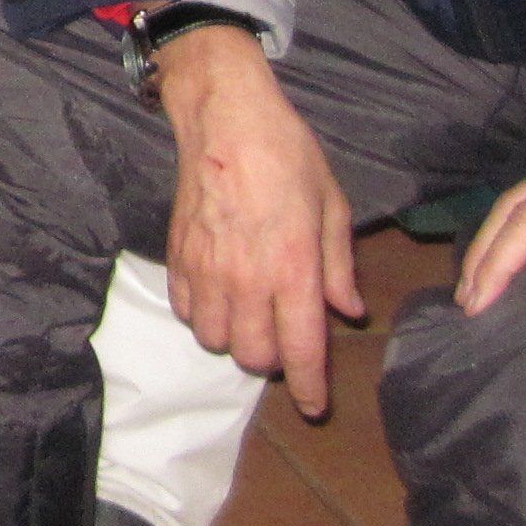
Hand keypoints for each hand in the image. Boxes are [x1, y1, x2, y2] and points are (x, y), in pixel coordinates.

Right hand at [155, 24, 365, 415]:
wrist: (224, 117)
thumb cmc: (288, 155)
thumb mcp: (333, 206)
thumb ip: (339, 266)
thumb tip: (348, 312)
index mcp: (293, 268)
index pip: (302, 350)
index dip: (309, 388)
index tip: (314, 408)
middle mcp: (247, 279)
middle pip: (253, 357)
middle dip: (273, 361)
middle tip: (285, 338)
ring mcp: (207, 270)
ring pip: (216, 340)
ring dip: (237, 339)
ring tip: (251, 317)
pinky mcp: (177, 256)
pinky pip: (186, 311)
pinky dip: (204, 316)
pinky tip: (219, 296)